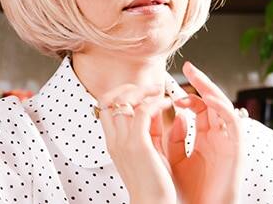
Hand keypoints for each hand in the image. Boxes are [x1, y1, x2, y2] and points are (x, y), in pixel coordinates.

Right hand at [98, 83, 176, 203]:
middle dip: (130, 88)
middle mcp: (114, 140)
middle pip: (108, 98)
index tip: (141, 93)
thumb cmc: (155, 184)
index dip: (121, 94)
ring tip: (159, 92)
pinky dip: (156, 102)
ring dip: (144, 91)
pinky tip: (167, 103)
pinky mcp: (137, 144)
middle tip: (150, 88)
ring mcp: (123, 141)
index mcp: (114, 142)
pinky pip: (143, 111)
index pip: (105, 106)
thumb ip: (149, 131)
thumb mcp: (149, 152)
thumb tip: (154, 110)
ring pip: (124, 100)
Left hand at [166, 62, 243, 203]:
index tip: (171, 91)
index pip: (199, 108)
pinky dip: (222, 109)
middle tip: (189, 66)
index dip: (187, 96)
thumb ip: (172, 138)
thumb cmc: (189, 192)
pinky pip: (234, 123)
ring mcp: (229, 141)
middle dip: (202, 83)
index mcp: (206, 138)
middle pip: (213, 102)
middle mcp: (219, 136)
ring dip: (211, 90)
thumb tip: (176, 115)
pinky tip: (207, 99)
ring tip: (196, 77)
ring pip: (225, 107)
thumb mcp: (174, 159)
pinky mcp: (237, 149)